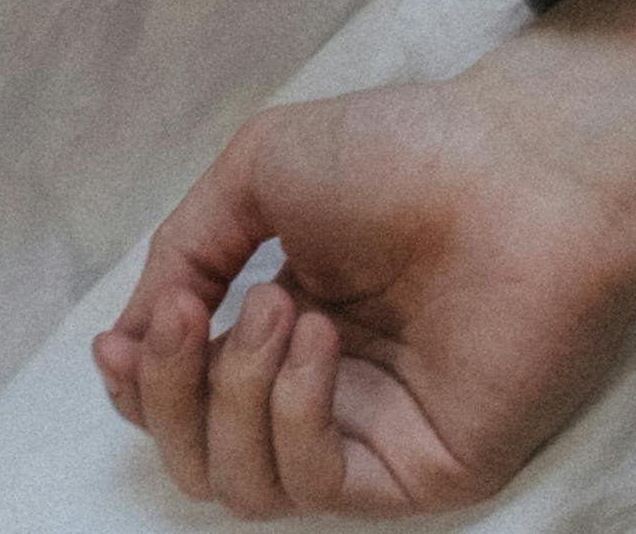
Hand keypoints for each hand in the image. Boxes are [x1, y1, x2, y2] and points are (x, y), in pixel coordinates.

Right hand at [90, 0, 635, 517]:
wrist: (517, 166)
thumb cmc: (404, 151)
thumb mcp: (255, 174)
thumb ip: (184, 252)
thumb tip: (131, 332)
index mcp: (287, 325)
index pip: (188, 398)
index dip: (140, 381)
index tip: (118, 339)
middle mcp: (325, 392)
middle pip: (198, 455)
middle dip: (165, 393)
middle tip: (186, 317)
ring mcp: (372, 435)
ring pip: (243, 484)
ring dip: (229, 392)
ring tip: (277, 304)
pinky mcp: (421, 471)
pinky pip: (316, 480)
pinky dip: (291, 407)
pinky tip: (317, 335)